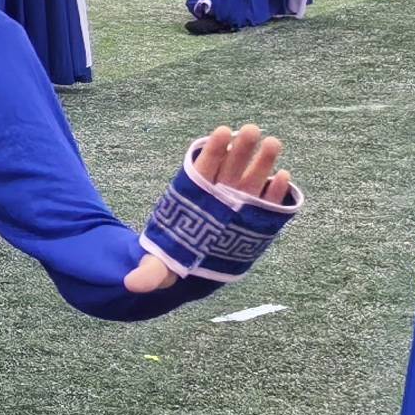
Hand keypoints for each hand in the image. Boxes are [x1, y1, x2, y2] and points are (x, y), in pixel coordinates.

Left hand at [120, 125, 294, 295]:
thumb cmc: (175, 258)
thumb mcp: (161, 267)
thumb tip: (131, 285)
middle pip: (230, 167)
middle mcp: (218, 195)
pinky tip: (283, 178)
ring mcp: (238, 203)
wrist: (193, 267)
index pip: (202, 170)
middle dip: (240, 148)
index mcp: (193, 197)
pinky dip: (274, 192)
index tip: (220, 132)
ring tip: (273, 142)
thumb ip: (149, 273)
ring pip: (251, 179)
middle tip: (250, 129)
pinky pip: (266, 202)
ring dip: (262, 161)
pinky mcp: (256, 216)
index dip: (211, 151)